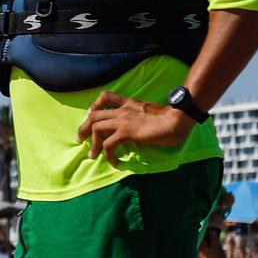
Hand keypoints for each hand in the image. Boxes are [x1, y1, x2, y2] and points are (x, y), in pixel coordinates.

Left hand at [76, 90, 192, 165]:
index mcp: (128, 103)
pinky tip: (113, 161)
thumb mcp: (150, 112)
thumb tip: (137, 126)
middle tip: (81, 139)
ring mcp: (123, 120)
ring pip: (97, 129)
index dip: (94, 105)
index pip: (105, 96)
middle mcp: (122, 110)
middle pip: (94, 115)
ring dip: (92, 144)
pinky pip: (109, 144)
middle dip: (84, 127)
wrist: (177, 120)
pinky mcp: (127, 132)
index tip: (90, 114)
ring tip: (93, 155)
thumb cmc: (170, 118)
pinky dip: (107, 154)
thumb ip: (139, 116)